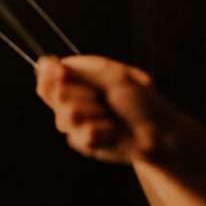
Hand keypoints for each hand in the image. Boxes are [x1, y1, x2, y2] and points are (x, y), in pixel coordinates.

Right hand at [35, 55, 178, 164]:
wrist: (161, 133)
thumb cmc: (142, 102)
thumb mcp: (112, 75)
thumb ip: (76, 71)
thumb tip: (44, 62)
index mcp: (79, 80)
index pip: (47, 76)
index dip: (52, 75)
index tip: (62, 73)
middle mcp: (74, 100)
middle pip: (56, 95)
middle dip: (84, 95)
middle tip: (106, 99)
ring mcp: (76, 123)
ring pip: (68, 116)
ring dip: (96, 114)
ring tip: (113, 118)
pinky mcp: (82, 142)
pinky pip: (81, 135)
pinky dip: (103, 132)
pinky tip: (114, 132)